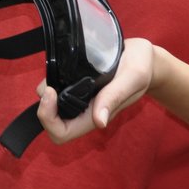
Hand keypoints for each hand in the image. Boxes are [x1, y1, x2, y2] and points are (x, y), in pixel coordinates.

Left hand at [35, 38, 156, 143]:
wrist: (144, 56)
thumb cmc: (141, 67)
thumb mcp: (132, 77)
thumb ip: (115, 97)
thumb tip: (99, 122)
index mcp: (96, 115)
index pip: (62, 133)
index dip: (49, 119)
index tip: (51, 92)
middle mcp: (85, 110)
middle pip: (52, 122)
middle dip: (44, 105)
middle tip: (50, 82)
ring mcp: (81, 99)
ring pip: (51, 104)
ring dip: (46, 90)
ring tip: (57, 70)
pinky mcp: (78, 85)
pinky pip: (57, 89)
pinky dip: (52, 79)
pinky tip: (61, 66)